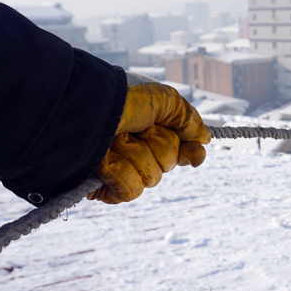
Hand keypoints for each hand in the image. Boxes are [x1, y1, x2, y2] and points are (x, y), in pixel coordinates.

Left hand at [88, 74, 210, 203]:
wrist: (85, 111)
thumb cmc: (122, 100)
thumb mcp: (163, 100)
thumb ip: (187, 119)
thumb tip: (205, 139)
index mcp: (149, 129)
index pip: (180, 150)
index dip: (189, 152)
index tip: (193, 153)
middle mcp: (136, 149)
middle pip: (168, 163)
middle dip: (156, 144)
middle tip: (135, 128)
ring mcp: (120, 170)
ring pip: (151, 177)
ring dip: (135, 155)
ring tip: (113, 140)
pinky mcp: (105, 188)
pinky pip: (131, 190)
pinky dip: (120, 174)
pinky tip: (104, 161)